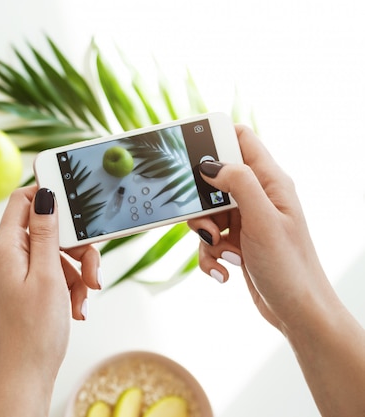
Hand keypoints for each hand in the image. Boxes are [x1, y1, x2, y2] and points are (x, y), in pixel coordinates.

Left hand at [0, 186, 100, 416]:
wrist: (26, 374)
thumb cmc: (35, 331)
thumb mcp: (48, 275)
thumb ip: (45, 232)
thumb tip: (44, 196)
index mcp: (4, 248)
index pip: (20, 201)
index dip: (46, 197)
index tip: (74, 203)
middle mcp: (5, 257)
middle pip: (45, 232)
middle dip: (74, 250)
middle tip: (92, 271)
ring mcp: (12, 274)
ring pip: (52, 255)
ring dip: (75, 273)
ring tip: (83, 298)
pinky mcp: (22, 288)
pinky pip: (49, 274)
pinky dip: (67, 287)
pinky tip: (76, 307)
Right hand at [188, 125, 364, 416]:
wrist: (298, 313)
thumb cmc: (290, 268)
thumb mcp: (263, 220)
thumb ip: (239, 184)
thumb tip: (210, 162)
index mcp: (270, 182)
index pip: (240, 139)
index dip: (214, 138)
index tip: (187, 150)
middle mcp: (257, 197)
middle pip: (213, 180)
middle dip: (199, 202)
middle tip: (206, 223)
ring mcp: (246, 220)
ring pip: (205, 213)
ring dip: (204, 234)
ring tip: (223, 252)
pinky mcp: (236, 242)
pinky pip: (208, 239)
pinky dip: (209, 255)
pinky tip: (224, 269)